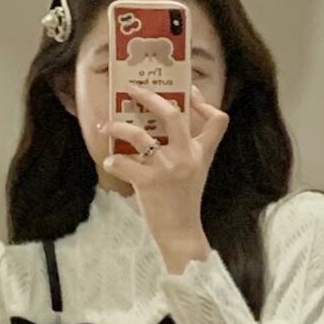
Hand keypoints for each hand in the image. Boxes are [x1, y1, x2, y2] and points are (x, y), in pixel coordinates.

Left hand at [100, 84, 229, 259]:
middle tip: (133, 90)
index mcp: (201, 154)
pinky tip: (111, 161)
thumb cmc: (184, 202)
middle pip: (173, 115)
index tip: (189, 92)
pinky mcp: (148, 183)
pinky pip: (124, 163)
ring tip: (106, 125)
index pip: (217, 121)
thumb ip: (187, 151)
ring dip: (118, 126)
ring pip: (139, 135)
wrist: (180, 233)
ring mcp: (166, 169)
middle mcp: (186, 157)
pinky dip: (114, 161)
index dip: (204, 103)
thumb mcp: (195, 173)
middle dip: (150, 97)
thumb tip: (161, 127)